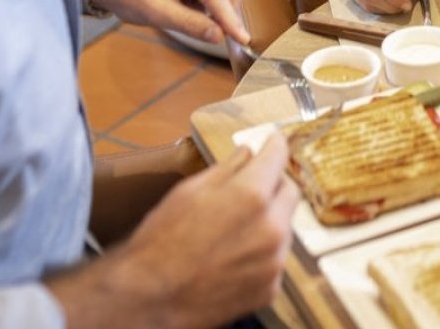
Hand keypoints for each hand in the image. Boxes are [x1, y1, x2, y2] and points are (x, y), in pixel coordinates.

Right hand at [55, 136, 298, 328]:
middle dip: (274, 184)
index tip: (273, 142)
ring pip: (285, 226)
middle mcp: (271, 227)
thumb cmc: (161, 241)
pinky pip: (275, 259)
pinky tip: (234, 256)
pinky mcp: (270, 288)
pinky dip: (262, 253)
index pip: (278, 156)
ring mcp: (274, 261)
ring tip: (235, 229)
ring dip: (269, 220)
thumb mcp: (189, 191)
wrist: (149, 298)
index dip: (275, 145)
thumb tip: (248, 153)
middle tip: (253, 185)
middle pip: (290, 191)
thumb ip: (227, 168)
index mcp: (251, 195)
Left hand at [90, 0, 248, 44]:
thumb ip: (189, 24)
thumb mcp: (156, 13)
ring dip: (221, 10)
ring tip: (196, 22)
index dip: (230, 19)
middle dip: (228, 14)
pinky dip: (214, 6)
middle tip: (221, 40)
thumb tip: (219, 36)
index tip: (242, 39)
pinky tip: (194, 12)